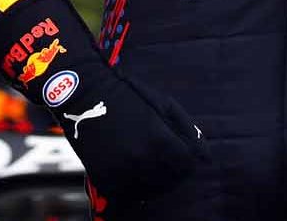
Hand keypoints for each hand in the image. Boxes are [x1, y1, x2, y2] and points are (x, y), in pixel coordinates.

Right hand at [0, 0, 205, 201]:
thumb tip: (205, 155)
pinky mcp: (103, 178)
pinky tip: (129, 167)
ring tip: (145, 161)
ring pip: (151, 190)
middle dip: (172, 169)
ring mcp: (121, 171)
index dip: (188, 158)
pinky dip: (133, 185)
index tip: (179, 151)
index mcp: (159, 139)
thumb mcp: (162, 103)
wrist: (81, 93)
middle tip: (161, 155)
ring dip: (154, 179)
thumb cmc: (126, 93)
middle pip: (172, 180)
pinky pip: (129, 194)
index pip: (189, 165)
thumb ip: (186, 128)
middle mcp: (142, 160)